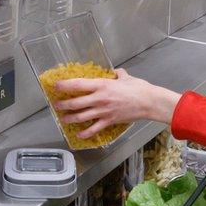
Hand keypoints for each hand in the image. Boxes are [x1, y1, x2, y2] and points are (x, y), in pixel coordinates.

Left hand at [53, 69, 181, 138]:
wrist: (149, 102)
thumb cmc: (139, 88)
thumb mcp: (126, 77)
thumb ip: (118, 74)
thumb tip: (116, 72)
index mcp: (102, 85)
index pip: (78, 84)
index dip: (65, 85)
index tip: (56, 85)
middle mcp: (99, 98)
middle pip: (76, 103)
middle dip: (63, 104)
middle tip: (57, 105)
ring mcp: (103, 111)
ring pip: (81, 116)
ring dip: (70, 118)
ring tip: (64, 119)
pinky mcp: (109, 121)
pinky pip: (94, 129)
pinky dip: (85, 133)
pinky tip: (79, 134)